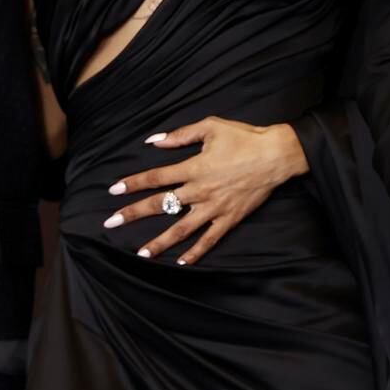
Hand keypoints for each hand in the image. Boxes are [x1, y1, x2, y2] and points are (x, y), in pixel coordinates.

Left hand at [103, 117, 308, 264]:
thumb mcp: (212, 127)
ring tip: (141, 253)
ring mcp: (215, 207)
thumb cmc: (245, 138)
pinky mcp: (230, 218)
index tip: (114, 190)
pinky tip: (182, 262)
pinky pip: (210, 239)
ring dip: (160, 242)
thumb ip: (181, 134)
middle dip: (134, 213)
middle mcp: (200, 190)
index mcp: (194, 167)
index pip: (156, 177)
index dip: (133, 183)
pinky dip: (196, 252)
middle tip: (112, 222)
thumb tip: (154, 141)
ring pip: (182, 229)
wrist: (277, 155)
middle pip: (162, 205)